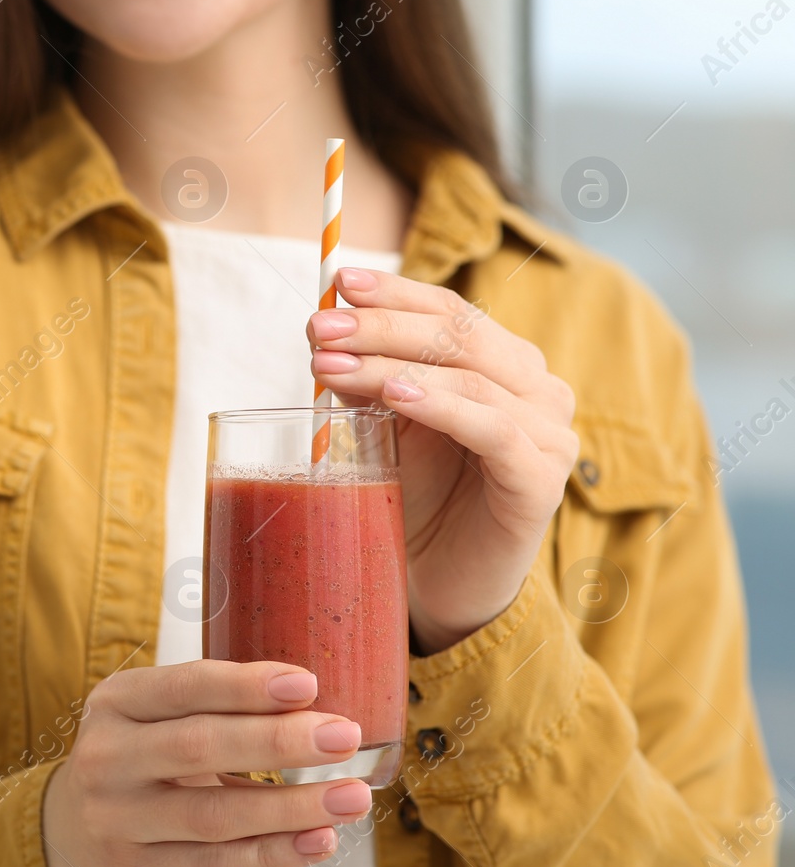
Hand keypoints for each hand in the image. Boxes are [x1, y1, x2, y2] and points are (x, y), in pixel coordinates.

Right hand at [41, 660, 372, 866]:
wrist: (71, 837)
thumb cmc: (134, 763)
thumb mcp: (150, 718)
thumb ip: (213, 709)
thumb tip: (314, 706)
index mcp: (117, 702)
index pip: (185, 687)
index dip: (247, 686)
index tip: (306, 684)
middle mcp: (109, 757)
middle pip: (200, 746)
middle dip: (279, 740)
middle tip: (342, 736)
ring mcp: (119, 817)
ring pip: (215, 813)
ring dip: (291, 807)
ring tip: (350, 796)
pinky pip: (217, 863)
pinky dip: (273, 853)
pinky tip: (317, 840)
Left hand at [307, 267, 578, 653]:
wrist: (443, 585)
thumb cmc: (417, 498)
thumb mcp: (386, 425)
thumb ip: (367, 378)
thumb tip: (323, 328)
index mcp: (504, 365)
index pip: (453, 310)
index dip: (397, 292)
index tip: (339, 281)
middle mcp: (537, 390)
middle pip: (460, 336)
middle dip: (382, 326)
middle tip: (319, 326)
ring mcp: (547, 435)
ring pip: (471, 377)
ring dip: (393, 365)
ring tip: (332, 363)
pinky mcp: (541, 482)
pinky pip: (494, 430)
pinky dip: (443, 406)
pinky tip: (395, 396)